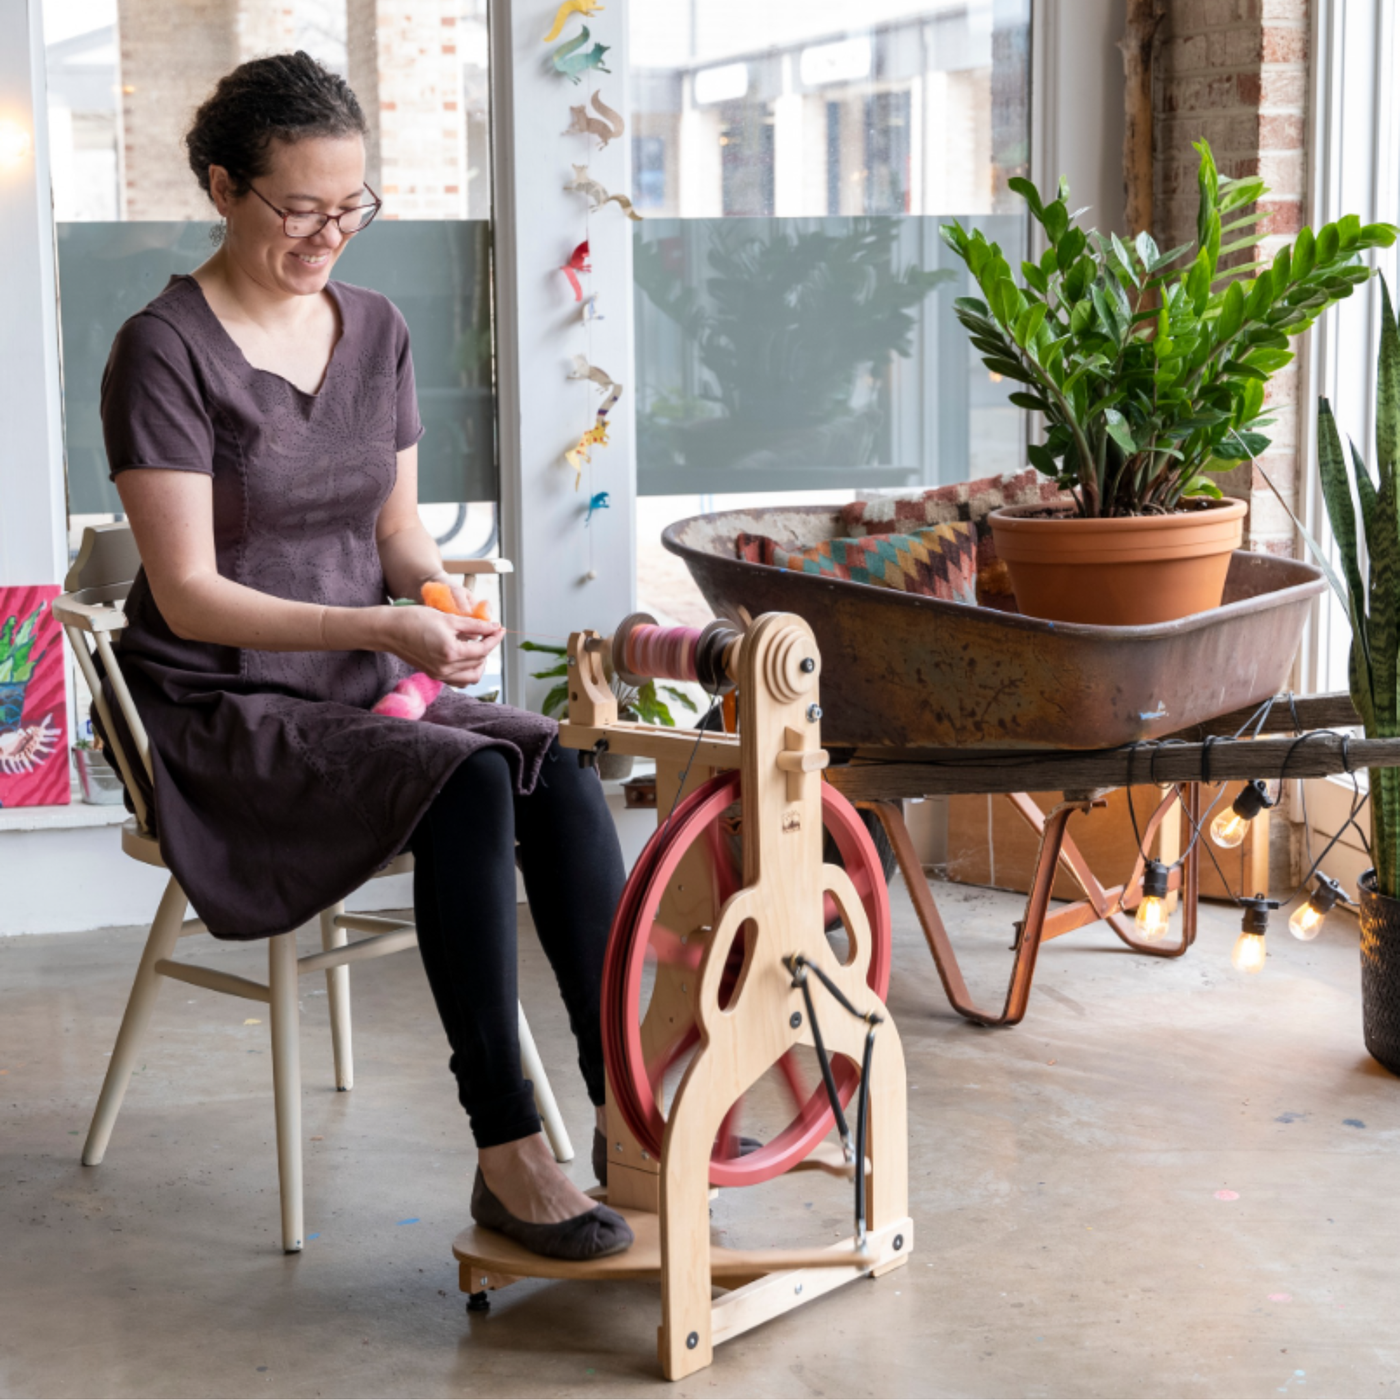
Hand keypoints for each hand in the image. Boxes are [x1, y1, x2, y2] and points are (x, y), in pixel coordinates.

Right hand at [377, 604, 503, 687]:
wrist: (389, 630)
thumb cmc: (415, 619)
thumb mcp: (448, 618)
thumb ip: (474, 624)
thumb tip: (493, 627)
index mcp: (451, 652)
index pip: (482, 649)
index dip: (494, 638)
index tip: (500, 629)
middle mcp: (446, 668)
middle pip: (479, 663)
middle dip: (488, 648)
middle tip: (489, 634)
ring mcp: (439, 674)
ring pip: (471, 677)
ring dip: (479, 663)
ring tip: (478, 646)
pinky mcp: (433, 675)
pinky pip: (458, 680)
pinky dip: (467, 671)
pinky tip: (465, 656)